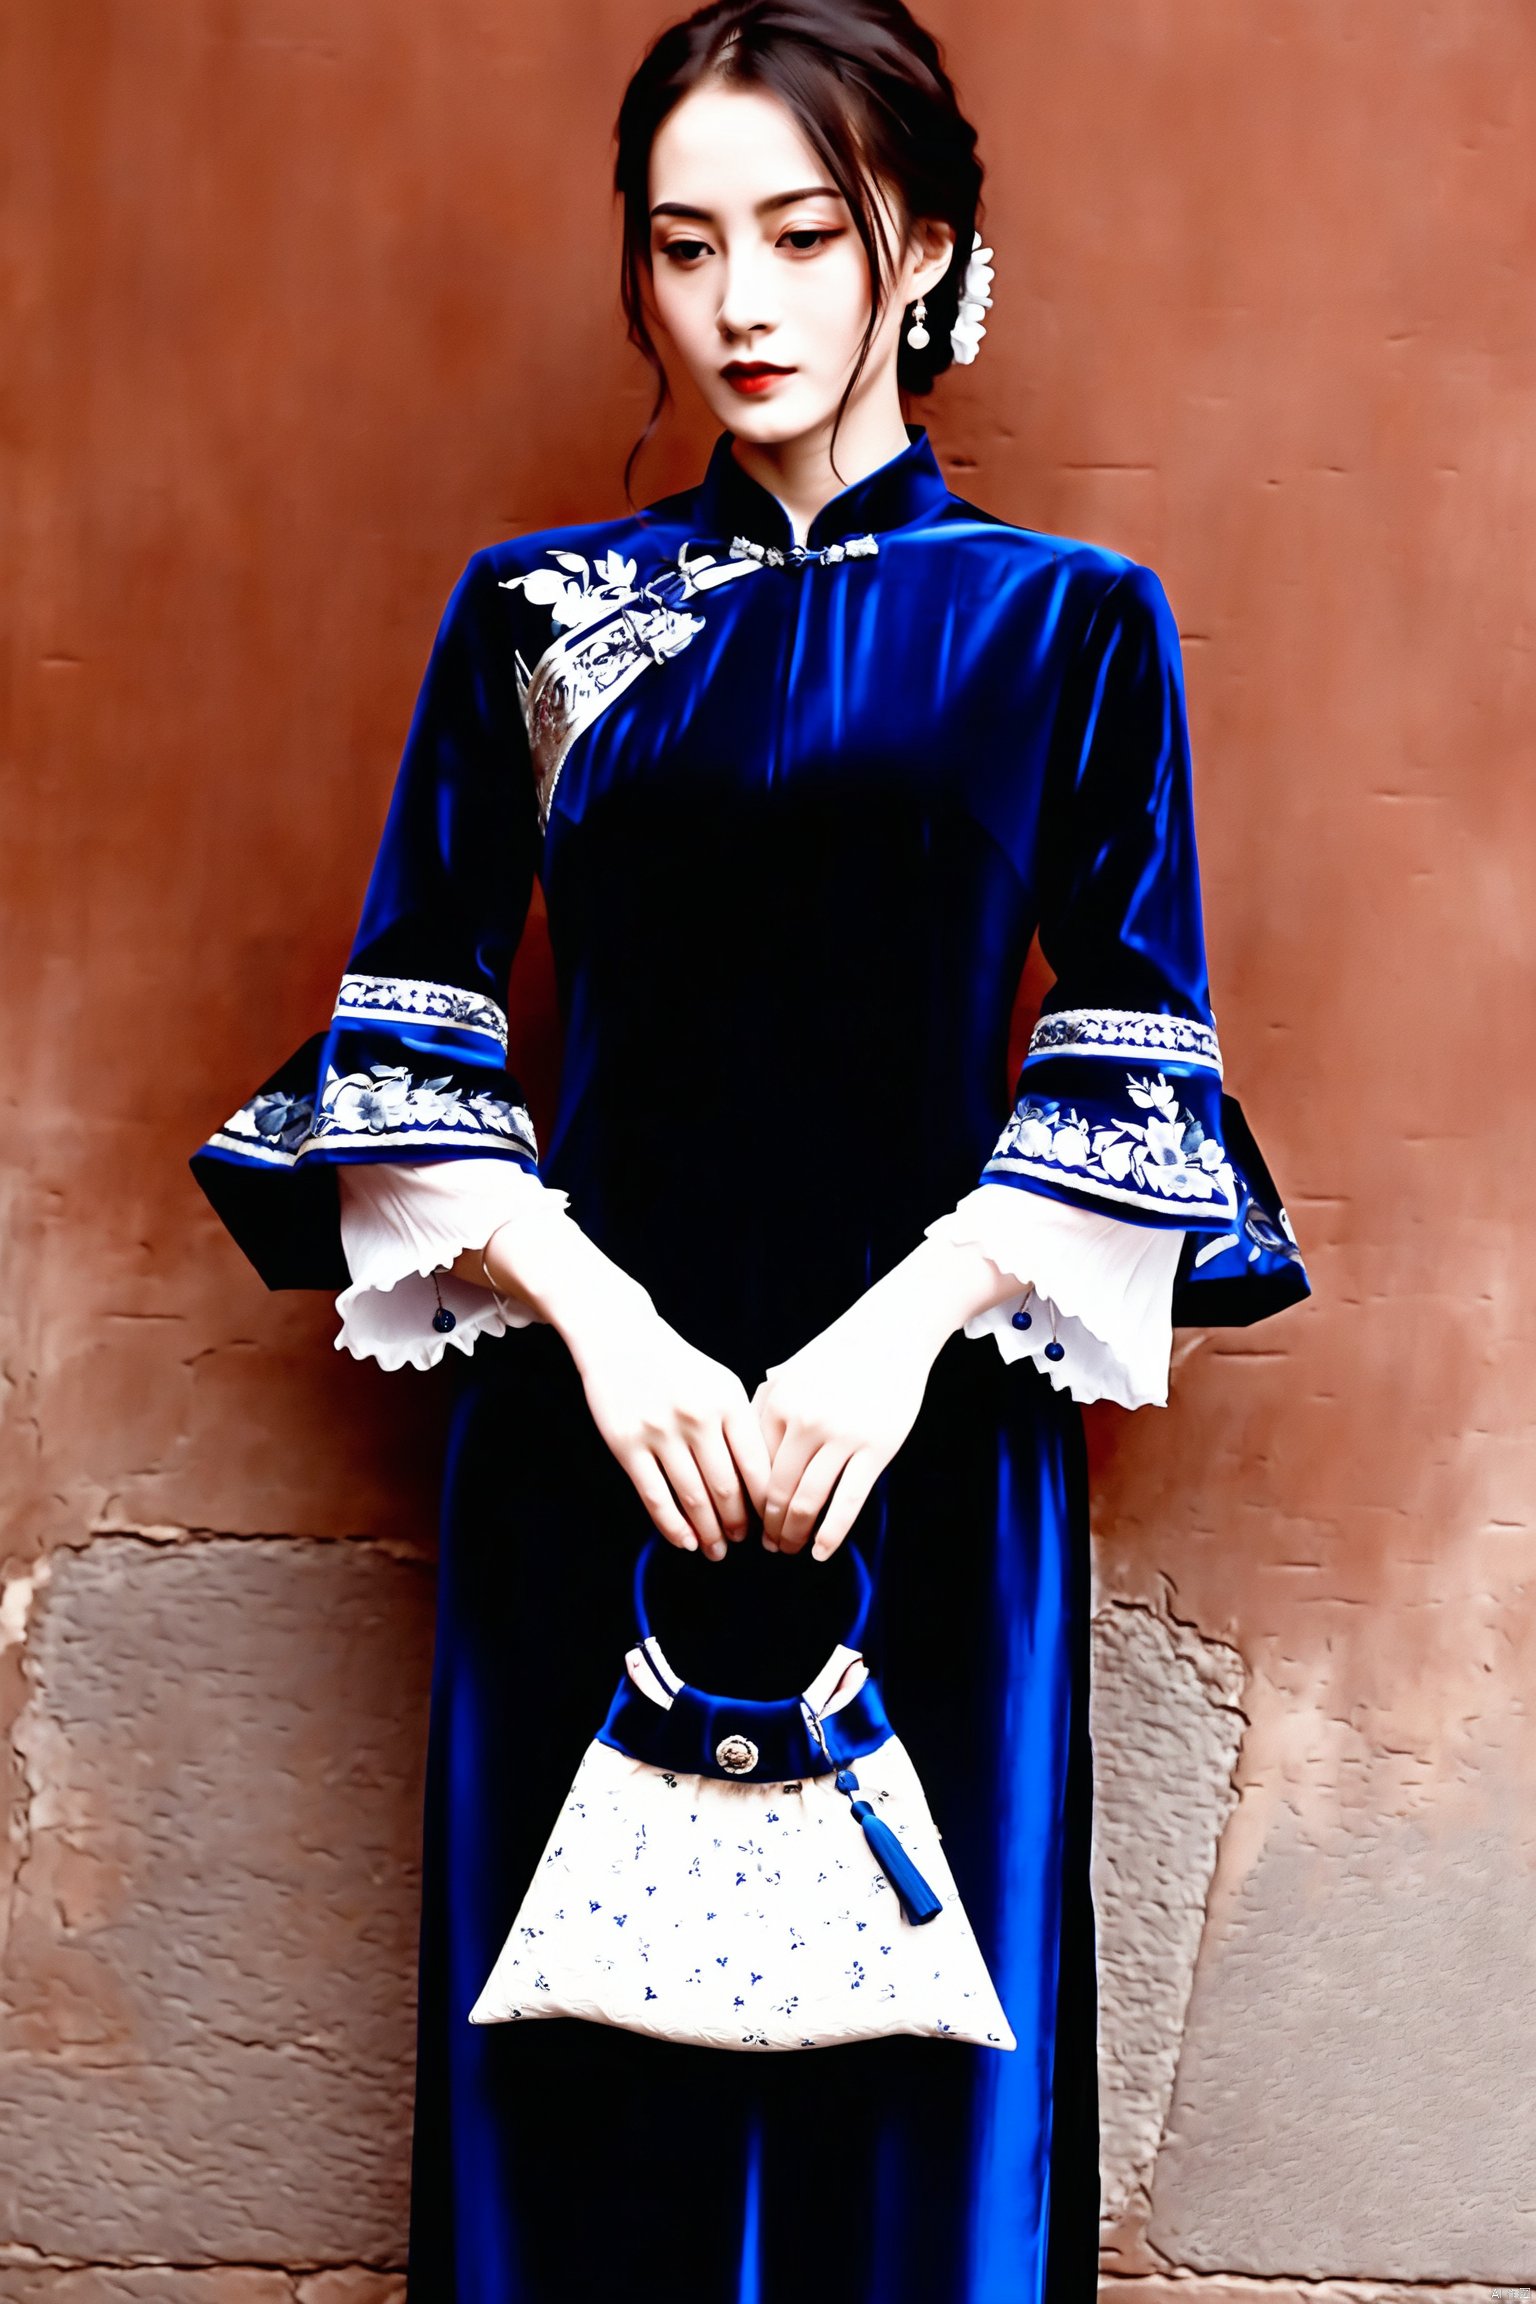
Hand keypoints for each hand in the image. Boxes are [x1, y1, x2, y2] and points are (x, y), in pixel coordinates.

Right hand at [571, 1294, 771, 1560]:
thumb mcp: (720, 1381)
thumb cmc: (677, 1365)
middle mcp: (697, 1417)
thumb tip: (762, 1483)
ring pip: (692, 1497)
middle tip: (743, 1541)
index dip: (766, 1503)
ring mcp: (660, 1431)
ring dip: (708, 1532)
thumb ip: (742, 1424)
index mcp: (728, 1401)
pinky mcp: (627, 1444)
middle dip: (738, 1524)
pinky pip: (654, 1496)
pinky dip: (672, 1526)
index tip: (770, 1522)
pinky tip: (684, 1542)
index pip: (756, 1466)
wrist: (620, 1336)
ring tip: (716, 1549)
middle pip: (727, 1488)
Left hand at [750, 1299, 937, 1560]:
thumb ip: (764, 1407)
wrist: (891, 1332)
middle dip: (769, 1527)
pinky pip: (847, 1501)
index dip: (747, 1502)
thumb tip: (743, 1450)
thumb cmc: (838, 1355)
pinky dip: (831, 1533)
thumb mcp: (791, 1373)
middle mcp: (803, 1421)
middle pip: (776, 1492)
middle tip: (768, 1546)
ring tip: (791, 1548)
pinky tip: (821, 1552)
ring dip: (795, 1534)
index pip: (752, 1469)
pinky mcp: (875, 1448)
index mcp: (777, 1404)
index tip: (749, 1522)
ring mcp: (840, 1436)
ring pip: (808, 1502)